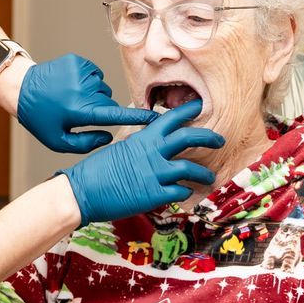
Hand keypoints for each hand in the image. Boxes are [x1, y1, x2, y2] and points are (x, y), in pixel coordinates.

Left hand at [15, 54, 154, 153]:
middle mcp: (83, 90)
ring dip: (93, 95)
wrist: (20, 88)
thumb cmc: (40, 118)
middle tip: (78, 112)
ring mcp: (81, 72)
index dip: (137, 117)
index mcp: (80, 111)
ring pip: (102, 88)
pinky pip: (94, 74)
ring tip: (71, 98)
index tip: (155, 118)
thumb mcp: (58, 141)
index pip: (115, 115)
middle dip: (100, 109)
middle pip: (108, 101)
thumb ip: (86, 143)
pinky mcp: (77, 61)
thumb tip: (109, 136)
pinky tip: (70, 86)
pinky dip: (87, 81)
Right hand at [61, 99, 223, 223]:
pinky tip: (186, 194)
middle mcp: (152, 152)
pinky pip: (180, 192)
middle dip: (209, 137)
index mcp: (143, 138)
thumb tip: (152, 145)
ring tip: (210, 178)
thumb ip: (140, 146)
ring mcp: (154, 173)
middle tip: (220, 140)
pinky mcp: (153, 195)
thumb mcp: (120, 149)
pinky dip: (186, 193)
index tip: (200, 107)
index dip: (188, 111)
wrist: (83, 191)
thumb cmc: (96, 171)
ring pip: (190, 168)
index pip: (171, 118)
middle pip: (189, 137)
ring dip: (203, 173)